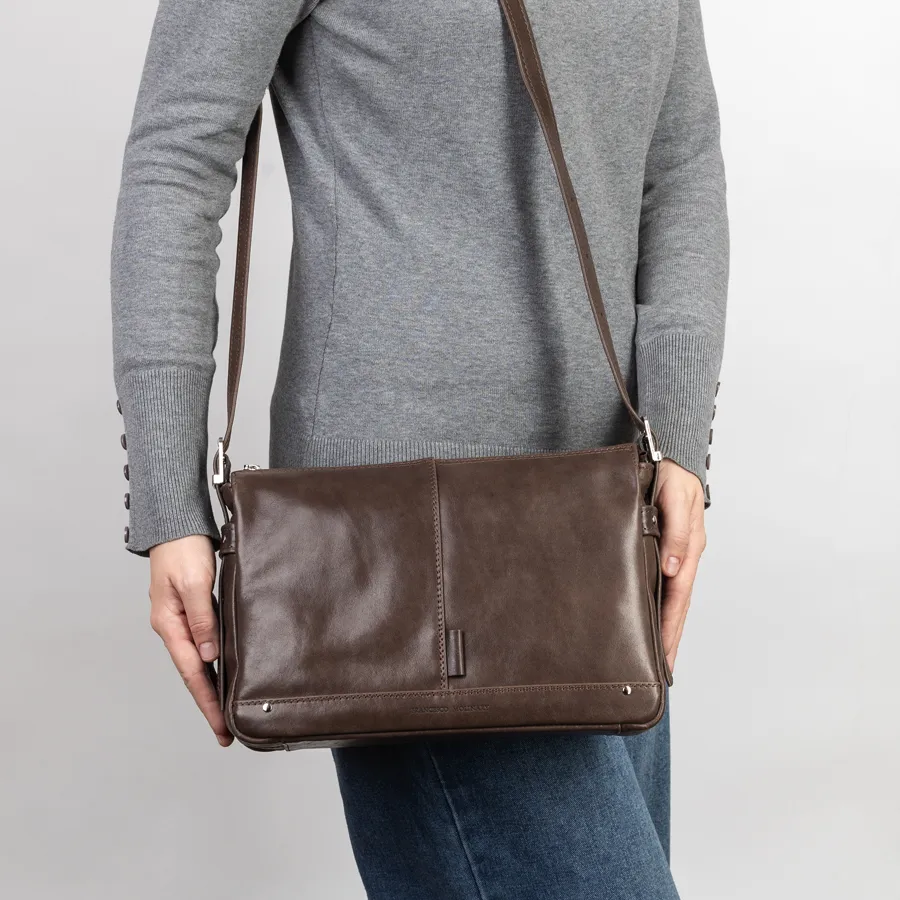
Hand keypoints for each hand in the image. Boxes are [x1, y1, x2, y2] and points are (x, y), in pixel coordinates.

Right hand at [149, 535, 232, 746]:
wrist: (176, 524)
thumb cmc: (184, 549)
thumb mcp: (194, 583)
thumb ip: (202, 619)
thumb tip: (209, 657)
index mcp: (170, 625)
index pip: (192, 673)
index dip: (208, 702)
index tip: (221, 727)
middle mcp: (174, 627)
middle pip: (194, 674)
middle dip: (210, 703)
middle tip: (227, 731)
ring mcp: (182, 620)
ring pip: (199, 661)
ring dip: (212, 686)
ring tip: (228, 711)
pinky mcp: (192, 611)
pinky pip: (204, 644)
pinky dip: (214, 663)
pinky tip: (226, 672)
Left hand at [656, 458, 706, 674]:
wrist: (670, 457)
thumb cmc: (672, 475)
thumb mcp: (675, 498)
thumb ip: (676, 532)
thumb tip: (674, 569)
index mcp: (688, 549)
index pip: (677, 599)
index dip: (670, 630)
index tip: (662, 658)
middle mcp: (683, 558)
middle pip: (676, 607)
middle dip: (669, 640)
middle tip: (659, 673)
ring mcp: (675, 556)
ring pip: (669, 599)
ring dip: (664, 626)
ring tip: (653, 656)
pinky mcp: (664, 550)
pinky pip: (661, 585)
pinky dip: (657, 606)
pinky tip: (647, 618)